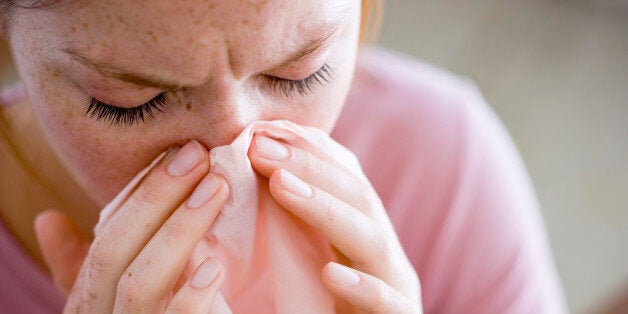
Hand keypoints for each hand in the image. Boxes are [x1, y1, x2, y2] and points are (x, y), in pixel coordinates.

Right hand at [35, 141, 232, 312]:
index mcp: (88, 301)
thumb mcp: (105, 302)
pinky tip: (214, 268)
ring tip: (216, 191)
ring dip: (178, 232)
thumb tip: (48, 218)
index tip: (183, 151)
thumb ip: (82, 266)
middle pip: (118, 252)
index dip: (142, 192)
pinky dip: (187, 301)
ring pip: (138, 286)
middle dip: (159, 199)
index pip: (108, 236)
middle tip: (203, 157)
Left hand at [249, 134, 422, 312]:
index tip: (259, 132)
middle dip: (310, 167)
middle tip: (260, 147)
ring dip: (327, 210)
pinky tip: (331, 275)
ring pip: (372, 240)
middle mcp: (382, 250)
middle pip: (356, 196)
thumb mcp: (315, 257)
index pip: (343, 176)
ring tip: (282, 186)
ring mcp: (395, 284)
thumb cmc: (331, 306)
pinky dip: (362, 286)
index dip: (305, 150)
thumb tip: (257, 173)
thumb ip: (298, 221)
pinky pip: (388, 303)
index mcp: (362, 229)